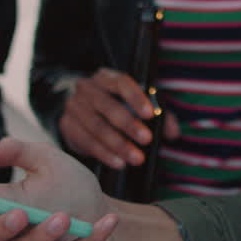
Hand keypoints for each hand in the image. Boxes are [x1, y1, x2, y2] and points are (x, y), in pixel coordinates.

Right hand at [59, 68, 179, 169]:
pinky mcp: (66, 125)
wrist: (83, 112)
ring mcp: (74, 106)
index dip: (136, 98)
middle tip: (146, 140)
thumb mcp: (138, 105)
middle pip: (108, 106)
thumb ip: (159, 115)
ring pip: (96, 126)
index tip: (150, 114)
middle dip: (129, 125)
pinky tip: (118, 163)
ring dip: (118, 145)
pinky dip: (104, 154)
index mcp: (106, 77)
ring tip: (136, 158)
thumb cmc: (117, 107)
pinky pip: (86, 141)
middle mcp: (87, 88)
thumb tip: (173, 132)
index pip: (121, 82)